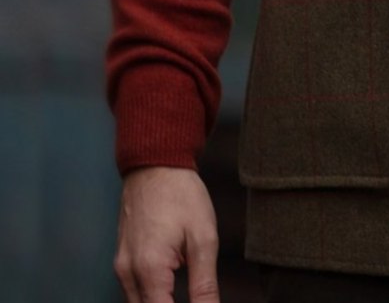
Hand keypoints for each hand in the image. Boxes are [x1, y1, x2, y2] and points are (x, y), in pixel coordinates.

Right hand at [114, 166, 219, 301]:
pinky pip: (132, 292)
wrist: (155, 164)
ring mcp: (120, 267)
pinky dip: (150, 297)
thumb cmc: (181, 195)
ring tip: (182, 294)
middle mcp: (128, 274)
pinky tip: (168, 291)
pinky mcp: (121, 260)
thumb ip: (204, 283)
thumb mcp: (203, 237)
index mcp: (149, 269)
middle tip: (196, 298)